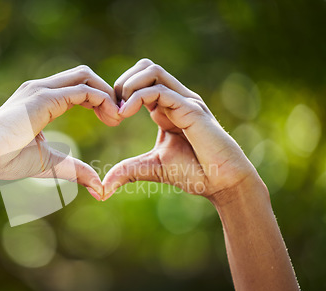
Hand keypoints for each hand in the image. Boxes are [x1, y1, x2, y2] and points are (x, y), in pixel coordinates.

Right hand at [0, 65, 121, 198]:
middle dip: (106, 91)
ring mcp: (40, 90)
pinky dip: (101, 99)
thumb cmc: (8, 161)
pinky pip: (82, 89)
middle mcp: (40, 88)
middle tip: (117, 117)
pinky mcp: (43, 98)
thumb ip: (75, 170)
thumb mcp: (50, 163)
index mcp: (40, 99)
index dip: (98, 99)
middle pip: (84, 74)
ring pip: (84, 75)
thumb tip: (99, 188)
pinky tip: (109, 118)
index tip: (111, 121)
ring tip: (116, 118)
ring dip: (106, 93)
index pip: (77, 86)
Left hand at [102, 59, 259, 201]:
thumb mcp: (152, 168)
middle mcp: (174, 99)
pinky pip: (160, 90)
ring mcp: (184, 100)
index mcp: (165, 109)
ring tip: (119, 111)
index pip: (139, 82)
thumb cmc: (194, 173)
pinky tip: (125, 113)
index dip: (118, 94)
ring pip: (151, 71)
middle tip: (111, 109)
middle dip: (121, 83)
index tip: (108, 117)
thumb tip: (104, 187)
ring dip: (128, 85)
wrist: (222, 182)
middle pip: (144, 67)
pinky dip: (137, 97)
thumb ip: (128, 171)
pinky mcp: (191, 108)